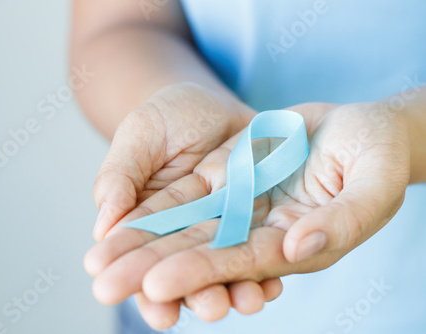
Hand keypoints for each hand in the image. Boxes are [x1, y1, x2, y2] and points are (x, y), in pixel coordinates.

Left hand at [85, 101, 410, 325]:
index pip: (237, 264)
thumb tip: (297, 246)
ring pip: (182, 226)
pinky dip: (154, 208)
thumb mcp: (374, 184)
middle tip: (102, 285)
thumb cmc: (380, 155)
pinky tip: (119, 220)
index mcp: (293, 245)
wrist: (363, 129)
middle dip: (149, 269)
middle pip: (197, 252)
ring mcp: (241, 204)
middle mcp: (259, 232)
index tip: (154, 285)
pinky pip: (187, 193)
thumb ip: (343, 219)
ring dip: (140, 242)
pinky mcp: (230, 177)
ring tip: (96, 259)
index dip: (196, 274)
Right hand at [88, 82, 283, 327]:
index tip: (157, 308)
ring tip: (249, 300)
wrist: (211, 104)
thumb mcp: (139, 136)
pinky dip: (270, 267)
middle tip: (212, 308)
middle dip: (199, 296)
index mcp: (149, 222)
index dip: (147, 288)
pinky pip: (262, 247)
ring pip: (228, 268)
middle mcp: (186, 234)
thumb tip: (102, 228)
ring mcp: (223, 228)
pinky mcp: (255, 218)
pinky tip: (276, 281)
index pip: (144, 262)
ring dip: (238, 290)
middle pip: (189, 275)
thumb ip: (120, 178)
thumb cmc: (166, 118)